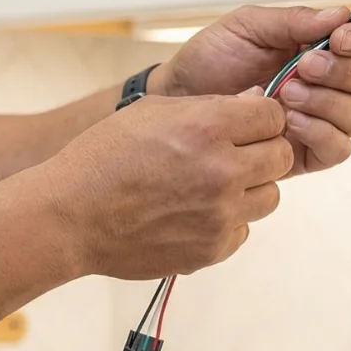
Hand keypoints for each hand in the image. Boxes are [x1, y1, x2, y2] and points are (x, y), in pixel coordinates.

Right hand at [47, 90, 293, 280]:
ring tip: (209, 186)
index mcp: (208, 128)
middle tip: (231, 154)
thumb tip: (254, 101)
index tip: (243, 125)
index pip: (273, 116)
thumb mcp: (151, 112)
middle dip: (260, 151)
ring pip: (269, 197)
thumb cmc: (103, 159)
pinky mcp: (212, 249)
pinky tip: (191, 212)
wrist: (70, 217)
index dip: (259, 118)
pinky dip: (226, 221)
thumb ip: (209, 107)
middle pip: (280, 156)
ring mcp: (220, 215)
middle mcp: (223, 171)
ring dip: (248, 188)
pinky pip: (242, 230)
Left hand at [149, 6, 350, 176]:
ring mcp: (320, 120)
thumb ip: (293, 21)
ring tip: (288, 93)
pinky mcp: (307, 153)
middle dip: (344, 72)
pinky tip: (291, 121)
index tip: (338, 39)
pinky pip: (338, 149)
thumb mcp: (248, 27)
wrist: (179, 97)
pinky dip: (322, 133)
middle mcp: (330, 86)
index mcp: (321, 49)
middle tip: (304, 67)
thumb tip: (340, 14)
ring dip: (330, 102)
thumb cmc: (211, 60)